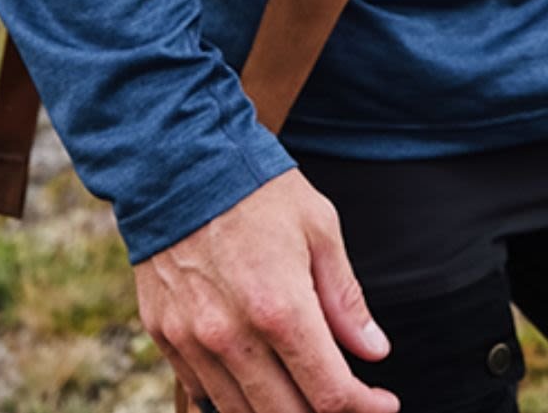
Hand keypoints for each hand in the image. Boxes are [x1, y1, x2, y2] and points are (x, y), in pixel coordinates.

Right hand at [134, 169, 398, 412]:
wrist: (177, 160)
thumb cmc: (258, 188)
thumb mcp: (319, 227)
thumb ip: (345, 298)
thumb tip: (374, 351)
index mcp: (280, 308)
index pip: (330, 394)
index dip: (365, 409)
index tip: (384, 403)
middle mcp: (232, 336)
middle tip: (347, 400)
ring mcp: (193, 341)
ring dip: (281, 412)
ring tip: (305, 390)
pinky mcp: (164, 337)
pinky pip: (203, 393)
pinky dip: (235, 398)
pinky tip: (258, 378)